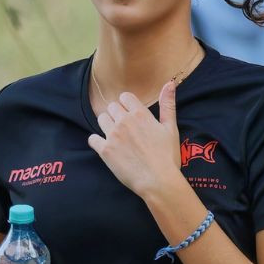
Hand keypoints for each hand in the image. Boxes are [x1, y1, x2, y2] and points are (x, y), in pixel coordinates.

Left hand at [86, 77, 182, 199]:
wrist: (158, 180)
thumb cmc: (167, 156)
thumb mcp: (170, 128)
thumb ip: (167, 104)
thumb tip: (169, 83)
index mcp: (140, 114)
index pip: (125, 97)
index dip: (128, 105)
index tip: (131, 114)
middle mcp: (124, 121)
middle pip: (111, 107)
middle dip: (117, 114)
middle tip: (125, 128)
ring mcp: (113, 135)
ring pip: (101, 119)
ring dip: (107, 125)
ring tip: (116, 136)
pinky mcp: (105, 150)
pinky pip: (92, 139)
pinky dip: (97, 141)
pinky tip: (106, 147)